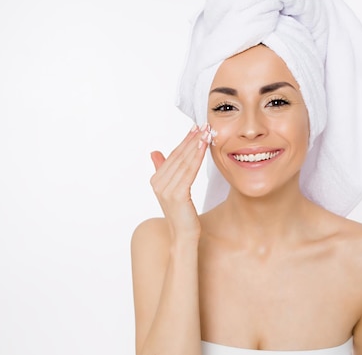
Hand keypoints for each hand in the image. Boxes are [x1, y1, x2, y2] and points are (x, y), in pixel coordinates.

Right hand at [149, 124, 209, 240]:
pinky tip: (204, 147)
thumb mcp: (172, 190)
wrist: (183, 237)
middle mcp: (159, 183)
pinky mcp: (177, 195)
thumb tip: (154, 153)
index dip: (185, 140)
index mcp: (156, 180)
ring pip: (184, 162)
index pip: (173, 155)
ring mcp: (166, 189)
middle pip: (178, 156)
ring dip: (196, 145)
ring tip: (206, 133)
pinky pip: (189, 171)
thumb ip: (163, 170)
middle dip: (192, 139)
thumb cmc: (182, 215)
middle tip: (203, 125)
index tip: (195, 128)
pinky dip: (197, 157)